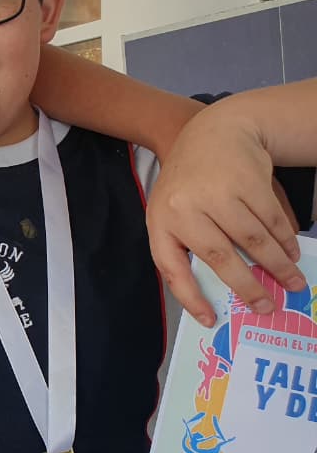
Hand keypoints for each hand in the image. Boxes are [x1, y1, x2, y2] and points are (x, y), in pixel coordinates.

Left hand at [147, 107, 304, 326]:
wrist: (210, 131)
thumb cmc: (190, 183)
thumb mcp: (173, 211)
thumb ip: (188, 244)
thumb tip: (217, 292)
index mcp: (160, 221)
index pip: (171, 267)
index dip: (190, 297)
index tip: (211, 321)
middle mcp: (184, 208)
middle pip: (221, 258)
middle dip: (249, 288)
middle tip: (268, 309)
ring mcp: (216, 192)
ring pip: (254, 240)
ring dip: (277, 266)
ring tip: (291, 282)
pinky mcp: (247, 181)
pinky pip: (271, 220)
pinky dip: (285, 240)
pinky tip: (292, 252)